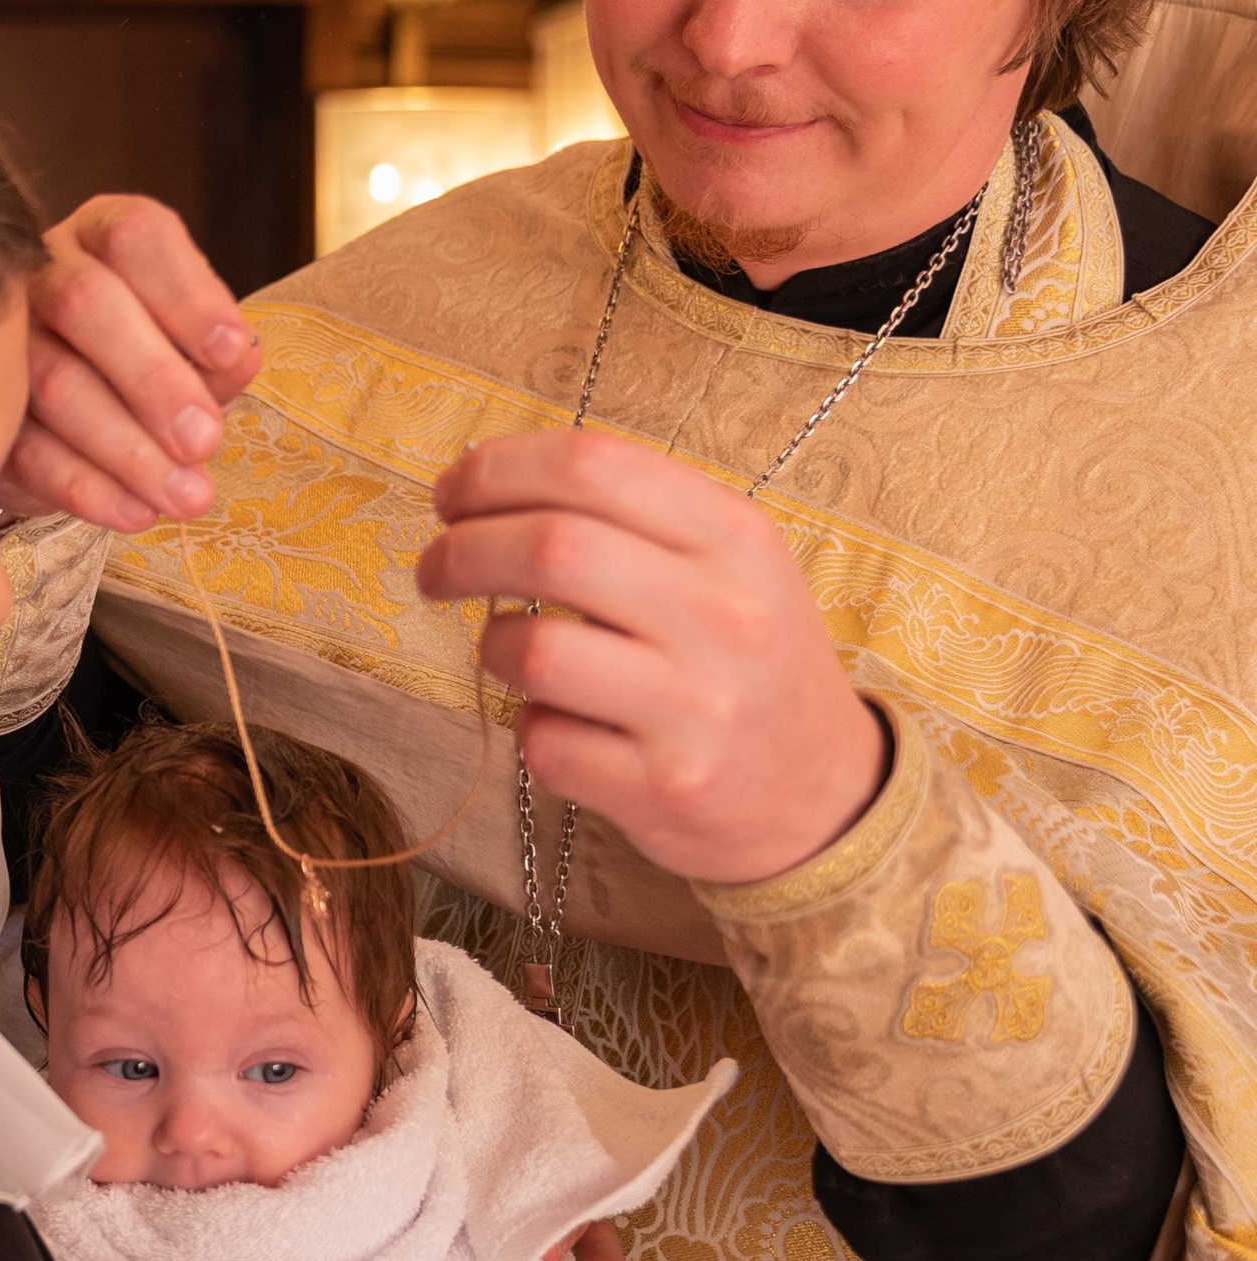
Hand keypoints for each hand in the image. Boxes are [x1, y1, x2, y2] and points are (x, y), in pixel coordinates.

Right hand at [1, 196, 260, 530]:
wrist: (71, 422)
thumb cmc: (148, 366)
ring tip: (188, 498)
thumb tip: (238, 360)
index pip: (136, 239)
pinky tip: (137, 511)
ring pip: (52, 382)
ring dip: (129, 448)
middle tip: (205, 441)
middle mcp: (41, 272)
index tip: (229, 352)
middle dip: (154, 377)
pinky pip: (25, 448)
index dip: (187, 294)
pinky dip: (87, 487)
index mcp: (101, 238)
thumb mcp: (193, 352)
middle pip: (86, 302)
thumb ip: (217, 355)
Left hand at [417, 431, 886, 884]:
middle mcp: (724, 614)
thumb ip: (630, 516)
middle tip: (436, 566)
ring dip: (492, 644)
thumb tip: (489, 484)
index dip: (497, 469)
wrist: (824, 793)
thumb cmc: (747, 661)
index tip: (453, 491)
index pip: (592, 466)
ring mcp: (697, 707)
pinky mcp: (664, 787)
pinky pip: (545, 744)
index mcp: (735, 537)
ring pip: (535, 650)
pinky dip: (530, 729)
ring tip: (505, 649)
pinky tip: (559, 724)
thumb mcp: (729, 565)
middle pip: (551, 546)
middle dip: (463, 550)